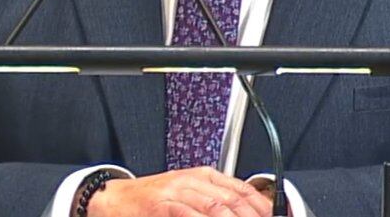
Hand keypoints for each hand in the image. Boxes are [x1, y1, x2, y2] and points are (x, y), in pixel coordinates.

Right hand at [84, 166, 272, 216]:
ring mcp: (176, 192)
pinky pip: (189, 213)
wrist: (115, 199)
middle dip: (251, 215)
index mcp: (202, 175)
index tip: (274, 215)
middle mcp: (192, 181)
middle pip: (232, 199)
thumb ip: (214, 199)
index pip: (241, 188)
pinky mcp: (162, 205)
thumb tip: (241, 210)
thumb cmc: (151, 200)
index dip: (262, 205)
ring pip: (215, 206)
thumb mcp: (186, 192)